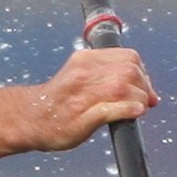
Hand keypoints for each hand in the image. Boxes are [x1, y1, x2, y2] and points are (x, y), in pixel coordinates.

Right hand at [17, 44, 156, 152]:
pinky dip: (129, 109)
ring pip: (123, 88)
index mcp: (85, 60)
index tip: (145, 86)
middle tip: (147, 100)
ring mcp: (82, 95)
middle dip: (145, 86)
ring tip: (141, 107)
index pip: (129, 57)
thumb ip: (106, 74)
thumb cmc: (58, 100)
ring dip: (140, 99)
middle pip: (129, 71)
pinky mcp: (82, 117)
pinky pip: (112, 109)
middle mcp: (84, 74)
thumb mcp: (79, 74)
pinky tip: (135, 112)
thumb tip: (143, 86)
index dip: (143, 72)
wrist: (29, 119)